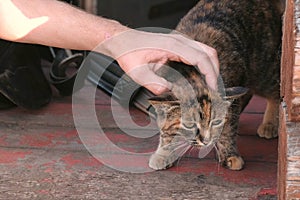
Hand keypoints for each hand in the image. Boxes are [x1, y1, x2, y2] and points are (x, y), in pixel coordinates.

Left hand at [98, 29, 218, 94]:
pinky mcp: (178, 44)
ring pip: (205, 51)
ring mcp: (180, 41)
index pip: (201, 58)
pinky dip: (204, 63)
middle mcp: (179, 41)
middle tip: (215, 90)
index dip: (210, 74)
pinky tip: (201, 76)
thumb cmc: (129, 53)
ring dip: (211, 66)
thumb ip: (152, 82)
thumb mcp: (137, 71)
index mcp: (173, 46)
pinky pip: (198, 52)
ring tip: (211, 84)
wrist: (122, 41)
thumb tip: (167, 91)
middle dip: (215, 71)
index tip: (212, 88)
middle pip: (209, 53)